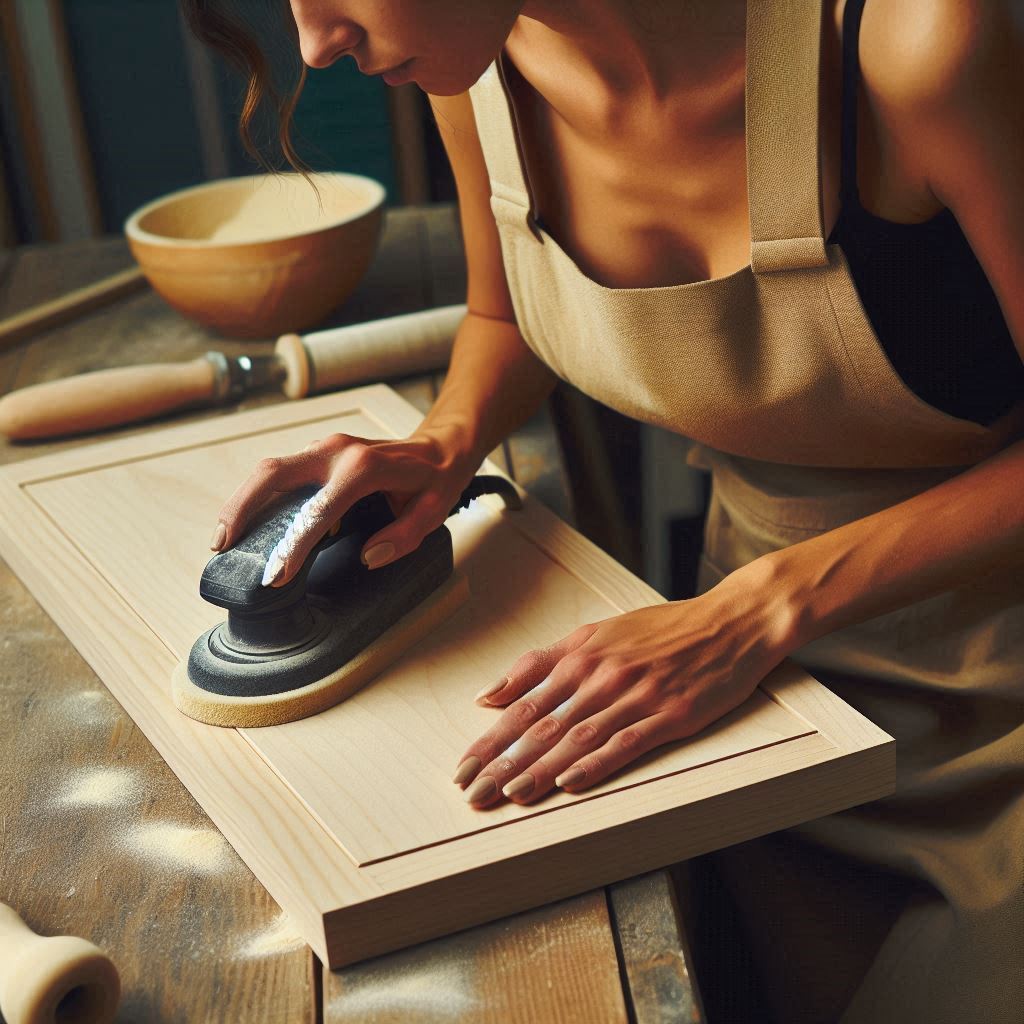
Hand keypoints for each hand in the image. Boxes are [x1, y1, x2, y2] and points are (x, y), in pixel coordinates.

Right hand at [209, 430, 476, 586]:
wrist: (440, 444)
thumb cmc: (436, 480)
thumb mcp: (433, 512)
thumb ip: (403, 537)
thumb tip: (368, 556)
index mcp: (364, 468)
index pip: (318, 511)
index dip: (294, 545)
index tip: (276, 576)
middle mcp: (337, 451)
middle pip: (273, 474)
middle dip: (241, 509)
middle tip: (222, 547)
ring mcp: (325, 448)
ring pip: (270, 470)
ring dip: (242, 501)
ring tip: (223, 540)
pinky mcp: (319, 452)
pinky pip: (282, 472)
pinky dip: (258, 495)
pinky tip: (249, 523)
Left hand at [452, 564, 794, 806]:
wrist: (729, 622)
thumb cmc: (661, 629)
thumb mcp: (597, 633)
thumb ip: (542, 662)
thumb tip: (490, 695)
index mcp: (580, 655)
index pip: (521, 702)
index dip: (490, 739)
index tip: (463, 767)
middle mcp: (601, 674)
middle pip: (541, 724)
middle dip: (503, 762)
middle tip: (473, 793)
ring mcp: (635, 694)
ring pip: (576, 737)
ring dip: (539, 769)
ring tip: (509, 796)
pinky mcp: (669, 714)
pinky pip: (625, 743)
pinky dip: (595, 764)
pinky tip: (571, 783)